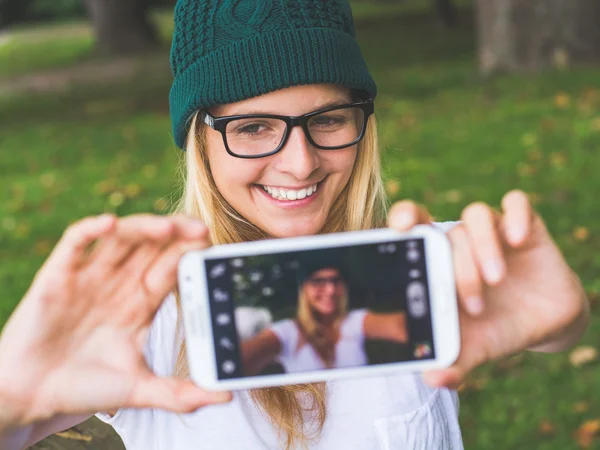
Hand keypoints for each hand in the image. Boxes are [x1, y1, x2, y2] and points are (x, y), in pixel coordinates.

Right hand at [0, 214, 230, 426]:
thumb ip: (180, 393)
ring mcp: (90, 276)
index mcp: (141, 303)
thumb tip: (227, 399)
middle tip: (200, 229)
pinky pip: (75, 242)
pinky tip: (110, 223)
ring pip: (122, 238)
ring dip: (144, 228)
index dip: (190, 256)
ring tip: (168, 227)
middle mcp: (119, 284)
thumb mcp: (138, 389)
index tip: (212, 247)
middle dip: (177, 235)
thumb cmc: (84, 388)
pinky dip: (91, 230)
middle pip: (153, 247)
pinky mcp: (58, 275)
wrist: (31, 396)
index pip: (172, 269)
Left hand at [388, 191, 588, 388]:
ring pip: (476, 217)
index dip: (404, 220)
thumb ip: (453, 360)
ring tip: (495, 281)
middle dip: (456, 266)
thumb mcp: (475, 348)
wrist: (542, 322)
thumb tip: (432, 378)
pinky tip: (518, 240)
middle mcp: (461, 241)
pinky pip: (517, 203)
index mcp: (438, 261)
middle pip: (445, 231)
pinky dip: (515, 215)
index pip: (413, 226)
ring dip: (482, 248)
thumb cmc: (495, 328)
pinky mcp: (526, 226)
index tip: (401, 229)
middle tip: (472, 304)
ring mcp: (492, 231)